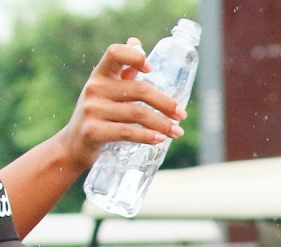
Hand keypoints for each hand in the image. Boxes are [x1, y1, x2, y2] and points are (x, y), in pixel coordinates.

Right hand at [57, 40, 185, 171]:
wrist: (74, 145)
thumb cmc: (98, 114)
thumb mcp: (107, 90)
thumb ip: (124, 70)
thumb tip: (136, 42)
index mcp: (100, 75)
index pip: (115, 54)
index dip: (134, 56)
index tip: (152, 69)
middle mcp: (94, 88)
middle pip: (140, 90)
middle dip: (166, 103)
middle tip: (182, 115)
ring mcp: (92, 110)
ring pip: (137, 113)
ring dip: (163, 124)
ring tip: (177, 132)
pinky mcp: (93, 131)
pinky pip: (127, 132)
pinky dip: (147, 136)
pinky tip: (160, 139)